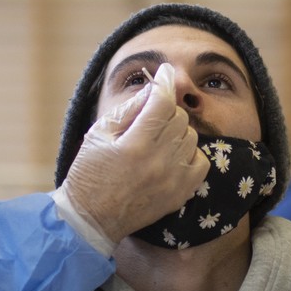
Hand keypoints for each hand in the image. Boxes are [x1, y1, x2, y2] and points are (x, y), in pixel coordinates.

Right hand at [59, 64, 208, 244]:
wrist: (91, 219)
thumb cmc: (89, 173)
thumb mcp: (99, 134)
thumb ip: (128, 109)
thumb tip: (152, 90)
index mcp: (135, 144)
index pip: (162, 102)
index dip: (163, 83)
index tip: (164, 72)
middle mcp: (159, 161)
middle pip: (179, 117)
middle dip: (165, 111)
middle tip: (149, 117)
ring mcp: (174, 179)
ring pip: (191, 137)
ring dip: (176, 132)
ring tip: (157, 139)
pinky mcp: (181, 193)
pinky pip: (201, 161)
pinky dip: (189, 153)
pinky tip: (171, 155)